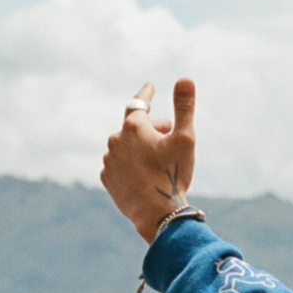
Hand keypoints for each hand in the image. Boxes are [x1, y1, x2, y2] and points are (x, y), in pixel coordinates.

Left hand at [101, 78, 197, 242]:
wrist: (156, 213)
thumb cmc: (172, 174)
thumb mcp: (185, 138)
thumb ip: (184, 107)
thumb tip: (185, 78)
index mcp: (134, 126)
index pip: (139, 101)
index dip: (147, 93)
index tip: (151, 86)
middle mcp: (116, 140)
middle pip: (135, 127)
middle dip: (152, 128)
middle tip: (170, 135)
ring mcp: (109, 160)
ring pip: (126, 147)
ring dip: (140, 147)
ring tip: (157, 160)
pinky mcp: (107, 179)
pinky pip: (119, 164)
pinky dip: (131, 164)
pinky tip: (145, 174)